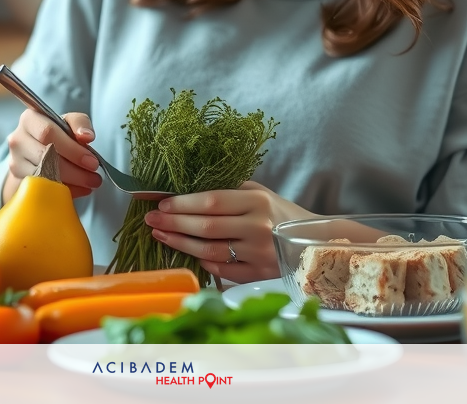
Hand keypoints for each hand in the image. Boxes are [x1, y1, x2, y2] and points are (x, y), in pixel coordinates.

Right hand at [2, 109, 101, 203]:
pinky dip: (63, 192)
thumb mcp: (69, 122)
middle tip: (95, 177)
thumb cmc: (57, 134)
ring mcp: (14, 162)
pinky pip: (41, 190)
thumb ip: (80, 123)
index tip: (92, 161)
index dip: (72, 149)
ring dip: (71, 183)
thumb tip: (86, 136)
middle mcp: (17, 140)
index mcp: (29, 119)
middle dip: (75, 170)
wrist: (37, 151)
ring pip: (44, 177)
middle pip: (46, 157)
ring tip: (90, 183)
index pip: (48, 133)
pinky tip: (78, 189)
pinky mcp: (17, 182)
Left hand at [142, 181, 316, 283]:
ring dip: (180, 243)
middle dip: (173, 222)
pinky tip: (189, 253)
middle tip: (152, 219)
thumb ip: (228, 191)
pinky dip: (203, 262)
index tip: (161, 203)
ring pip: (210, 251)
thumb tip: (185, 190)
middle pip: (206, 227)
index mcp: (257, 202)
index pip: (211, 201)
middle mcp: (258, 228)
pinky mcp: (259, 275)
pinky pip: (223, 270)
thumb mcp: (259, 193)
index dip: (182, 203)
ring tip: (161, 234)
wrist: (314, 241)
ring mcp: (259, 255)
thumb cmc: (280, 213)